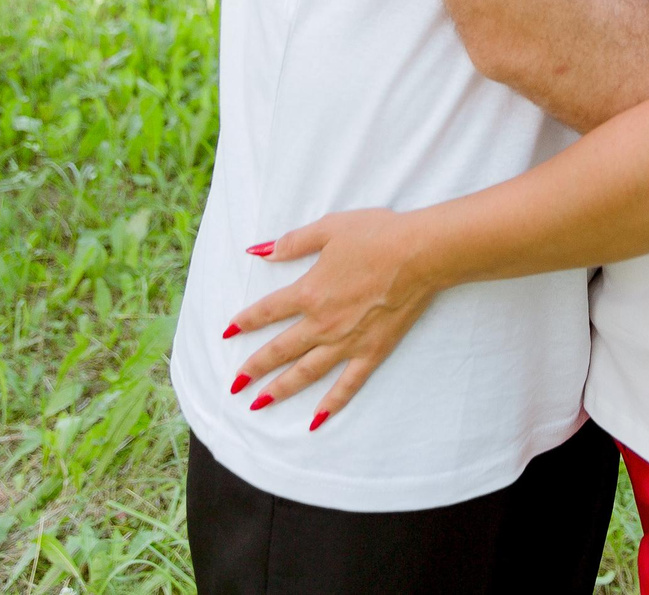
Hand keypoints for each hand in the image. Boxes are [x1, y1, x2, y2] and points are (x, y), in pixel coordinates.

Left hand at [221, 209, 440, 428]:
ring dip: (280, 389)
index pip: (267, 311)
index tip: (227, 332)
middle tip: (234, 385)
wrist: (420, 254)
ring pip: (306, 372)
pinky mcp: (372, 352)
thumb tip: (259, 251)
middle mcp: (322, 323)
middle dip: (254, 368)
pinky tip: (316, 419)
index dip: (245, 322)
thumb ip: (293, 243)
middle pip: (280, 349)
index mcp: (308, 292)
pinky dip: (331, 403)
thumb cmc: (376, 235)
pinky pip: (347, 384)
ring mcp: (347, 342)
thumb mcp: (329, 229)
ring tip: (260, 404)